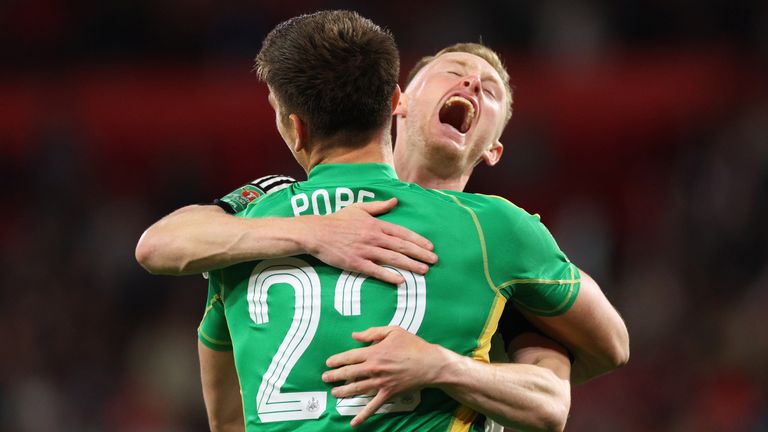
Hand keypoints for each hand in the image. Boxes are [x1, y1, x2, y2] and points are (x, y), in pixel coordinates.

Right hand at [299, 198, 437, 284]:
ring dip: (410, 265)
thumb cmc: (337, 220)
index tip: (430, 246)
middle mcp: (374, 237)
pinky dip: (389, 276)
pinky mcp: (356, 263)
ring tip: (424, 270)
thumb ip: (378, 207)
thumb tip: (394, 201)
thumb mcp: (358, 208)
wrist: (317, 233)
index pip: (402, 233)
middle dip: (420, 254)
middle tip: (434, 261)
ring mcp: (366, 251)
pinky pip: (376, 271)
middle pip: (402, 246)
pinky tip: (401, 281)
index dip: (418, 240)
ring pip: (393, 259)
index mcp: (376, 224)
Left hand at [322, 326, 445, 426]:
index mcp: (374, 352)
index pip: (349, 357)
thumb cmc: (412, 345)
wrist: (430, 364)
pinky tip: (353, 423)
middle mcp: (374, 368)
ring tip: (334, 393)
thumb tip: (355, 335)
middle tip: (325, 378)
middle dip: (334, 376)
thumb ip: (372, 332)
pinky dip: (363, 415)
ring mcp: (380, 383)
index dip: (337, 360)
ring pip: (357, 389)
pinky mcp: (388, 394)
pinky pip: (373, 406)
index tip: (328, 363)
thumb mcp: (394, 331)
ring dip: (343, 392)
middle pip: (349, 373)